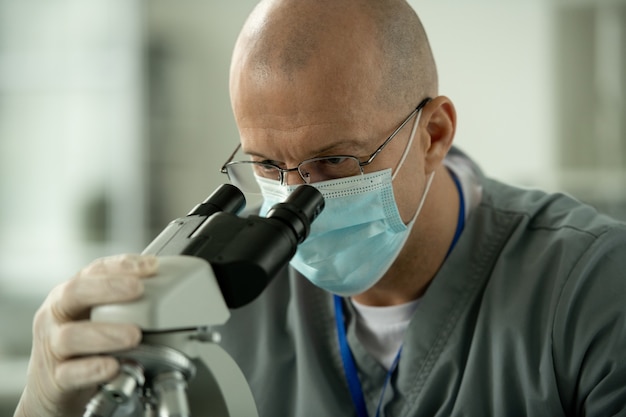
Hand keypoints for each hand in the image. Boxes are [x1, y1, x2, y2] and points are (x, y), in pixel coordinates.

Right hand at [13, 254, 157, 416]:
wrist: (52, 389)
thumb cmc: (80, 346)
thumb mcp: (96, 317)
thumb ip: (123, 303)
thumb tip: (166, 288)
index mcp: (70, 295)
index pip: (93, 271)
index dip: (121, 265)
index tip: (150, 265)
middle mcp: (56, 316)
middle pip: (75, 292)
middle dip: (108, 287)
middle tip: (138, 289)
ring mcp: (51, 347)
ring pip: (71, 336)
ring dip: (106, 333)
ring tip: (133, 335)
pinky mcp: (54, 379)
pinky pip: (70, 373)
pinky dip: (93, 369)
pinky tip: (114, 366)